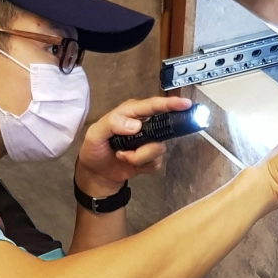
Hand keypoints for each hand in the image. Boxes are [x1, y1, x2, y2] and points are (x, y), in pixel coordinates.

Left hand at [75, 95, 192, 197]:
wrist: (96, 173)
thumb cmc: (94, 149)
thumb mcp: (95, 133)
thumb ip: (112, 123)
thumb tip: (136, 124)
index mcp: (130, 112)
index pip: (152, 106)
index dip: (169, 104)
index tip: (184, 104)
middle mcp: (143, 125)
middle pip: (161, 129)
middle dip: (147, 143)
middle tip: (132, 149)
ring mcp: (148, 142)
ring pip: (157, 149)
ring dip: (138, 157)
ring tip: (122, 156)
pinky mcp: (150, 158)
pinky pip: (156, 163)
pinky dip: (142, 166)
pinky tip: (129, 163)